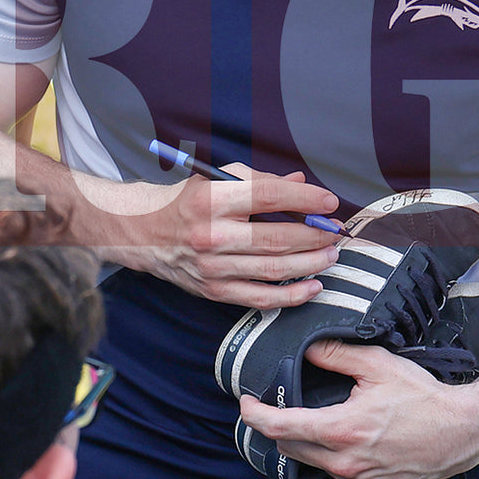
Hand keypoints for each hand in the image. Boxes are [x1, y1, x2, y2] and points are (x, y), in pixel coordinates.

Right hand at [96, 166, 340, 308]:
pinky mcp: (213, 291)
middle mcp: (210, 235)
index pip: (267, 197)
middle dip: (315, 235)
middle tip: (335, 231)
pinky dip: (292, 295)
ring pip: (273, 270)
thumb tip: (301, 184)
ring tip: (330, 254)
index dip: (304, 199)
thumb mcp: (216, 179)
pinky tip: (313, 285)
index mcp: (210, 200)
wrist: (143, 232)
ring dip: (310, 263)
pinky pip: (260, 298)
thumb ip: (260, 181)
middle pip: (276, 238)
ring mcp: (212, 267)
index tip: (329, 201)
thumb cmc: (185, 202)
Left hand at [238, 340, 478, 478]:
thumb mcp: (378, 364)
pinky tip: (358, 446)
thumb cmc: (423, 396)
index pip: (280, 427)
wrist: (462, 431)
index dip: (255, 414)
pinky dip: (339, 463)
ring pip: (314, 464)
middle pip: (290, 447)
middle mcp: (346, 463)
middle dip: (284, 426)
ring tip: (337, 423)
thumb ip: (335, 354)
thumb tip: (304, 348)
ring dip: (314, 444)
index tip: (246, 403)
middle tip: (294, 407)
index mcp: (343, 430)